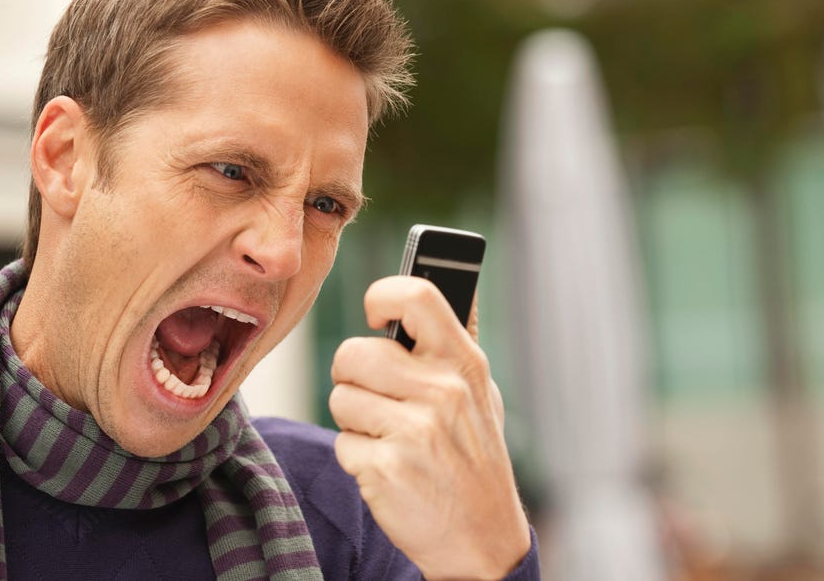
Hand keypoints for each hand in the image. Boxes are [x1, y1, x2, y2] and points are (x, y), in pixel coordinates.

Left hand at [329, 276, 530, 579]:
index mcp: (464, 363)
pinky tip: (390, 468)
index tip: (376, 314)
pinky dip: (357, 458)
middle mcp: (442, 392)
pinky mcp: (386, 469)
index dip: (382, 296)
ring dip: (354, 419)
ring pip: (340, 398)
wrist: (483, 539)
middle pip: (353, 353)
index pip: (415, 296)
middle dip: (352, 376)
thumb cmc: (475, 457)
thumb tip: (456, 284)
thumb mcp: (481, 395)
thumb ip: (458, 343)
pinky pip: (342, 443)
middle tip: (374, 396)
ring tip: (390, 437)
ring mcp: (414, 431)